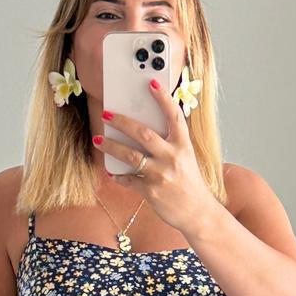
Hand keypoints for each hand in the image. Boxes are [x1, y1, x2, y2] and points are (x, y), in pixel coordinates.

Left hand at [93, 78, 212, 235]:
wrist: (197, 213)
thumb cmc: (190, 183)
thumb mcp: (186, 158)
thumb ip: (170, 143)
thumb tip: (145, 129)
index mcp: (183, 145)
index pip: (173, 116)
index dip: (162, 98)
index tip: (151, 82)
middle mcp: (173, 157)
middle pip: (143, 133)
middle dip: (122, 121)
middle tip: (106, 114)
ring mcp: (161, 175)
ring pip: (130, 156)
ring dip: (111, 146)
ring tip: (98, 140)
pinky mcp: (151, 192)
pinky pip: (129, 180)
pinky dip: (119, 176)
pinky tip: (112, 173)